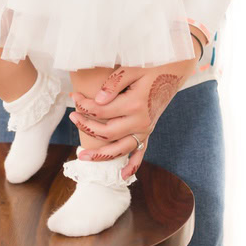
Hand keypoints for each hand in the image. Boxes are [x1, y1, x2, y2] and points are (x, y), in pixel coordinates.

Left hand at [69, 33, 204, 179]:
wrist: (172, 73)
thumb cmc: (149, 68)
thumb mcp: (131, 70)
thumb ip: (114, 84)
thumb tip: (98, 100)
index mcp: (134, 104)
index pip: (101, 111)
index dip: (84, 105)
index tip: (74, 97)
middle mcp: (140, 121)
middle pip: (107, 132)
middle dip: (86, 127)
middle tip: (72, 117)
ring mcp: (145, 130)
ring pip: (120, 149)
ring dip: (101, 155)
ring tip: (82, 156)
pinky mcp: (148, 133)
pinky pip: (140, 154)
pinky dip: (132, 166)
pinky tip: (122, 176)